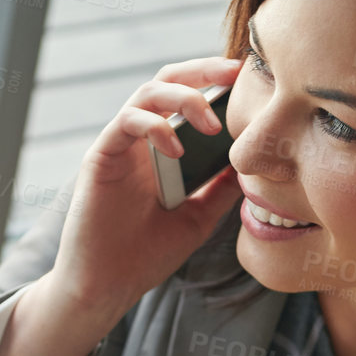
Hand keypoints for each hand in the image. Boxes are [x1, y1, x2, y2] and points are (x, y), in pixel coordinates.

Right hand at [49, 55, 245, 318]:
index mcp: (163, 148)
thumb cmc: (146, 254)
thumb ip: (220, 189)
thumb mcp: (198, 217)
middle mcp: (141, 139)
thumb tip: (254, 164)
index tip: (251, 81)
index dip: (217, 82)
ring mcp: (120, 145)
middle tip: (237, 73)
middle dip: (204, 70)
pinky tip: (176, 151)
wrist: (108, 285)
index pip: (189, 97)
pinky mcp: (101, 156)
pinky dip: (155, 127)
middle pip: (169, 80)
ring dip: (184, 97)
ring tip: (212, 123)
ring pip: (148, 92)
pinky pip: (126, 122)